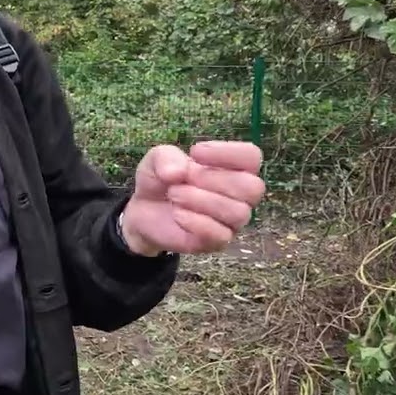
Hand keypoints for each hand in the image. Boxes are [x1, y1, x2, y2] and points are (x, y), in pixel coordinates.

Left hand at [120, 141, 264, 255]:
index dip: (227, 153)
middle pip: (252, 187)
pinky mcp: (217, 242)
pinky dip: (196, 222)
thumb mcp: (157, 159)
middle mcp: (240, 195)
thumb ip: (166, 157)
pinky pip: (221, 234)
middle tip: (184, 178)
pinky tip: (177, 214)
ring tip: (174, 195)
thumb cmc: (161, 180)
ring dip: (201, 200)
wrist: (142, 211)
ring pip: (238, 212)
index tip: (196, 153)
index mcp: (234, 168)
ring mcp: (231, 221)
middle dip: (214, 179)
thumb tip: (179, 172)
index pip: (251, 156)